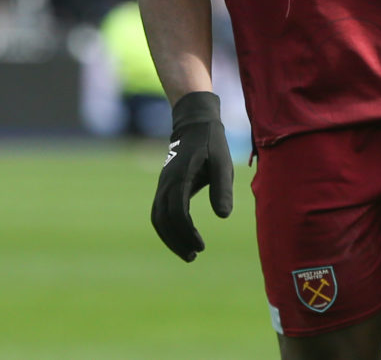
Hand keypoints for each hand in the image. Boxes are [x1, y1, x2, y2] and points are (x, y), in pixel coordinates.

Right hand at [151, 91, 232, 261]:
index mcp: (180, 176)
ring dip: (170, 238)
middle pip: (162, 219)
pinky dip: (167, 228)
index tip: (200, 246)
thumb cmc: (211, 144)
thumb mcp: (223, 163)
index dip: (187, 232)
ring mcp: (162, 185)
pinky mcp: (164, 187)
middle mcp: (166, 183)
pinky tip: (182, 238)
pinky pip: (159, 212)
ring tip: (188, 253)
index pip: (177, 211)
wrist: (194, 124)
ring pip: (157, 217)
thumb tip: (223, 216)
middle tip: (193, 256)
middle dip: (176, 241)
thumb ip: (223, 188)